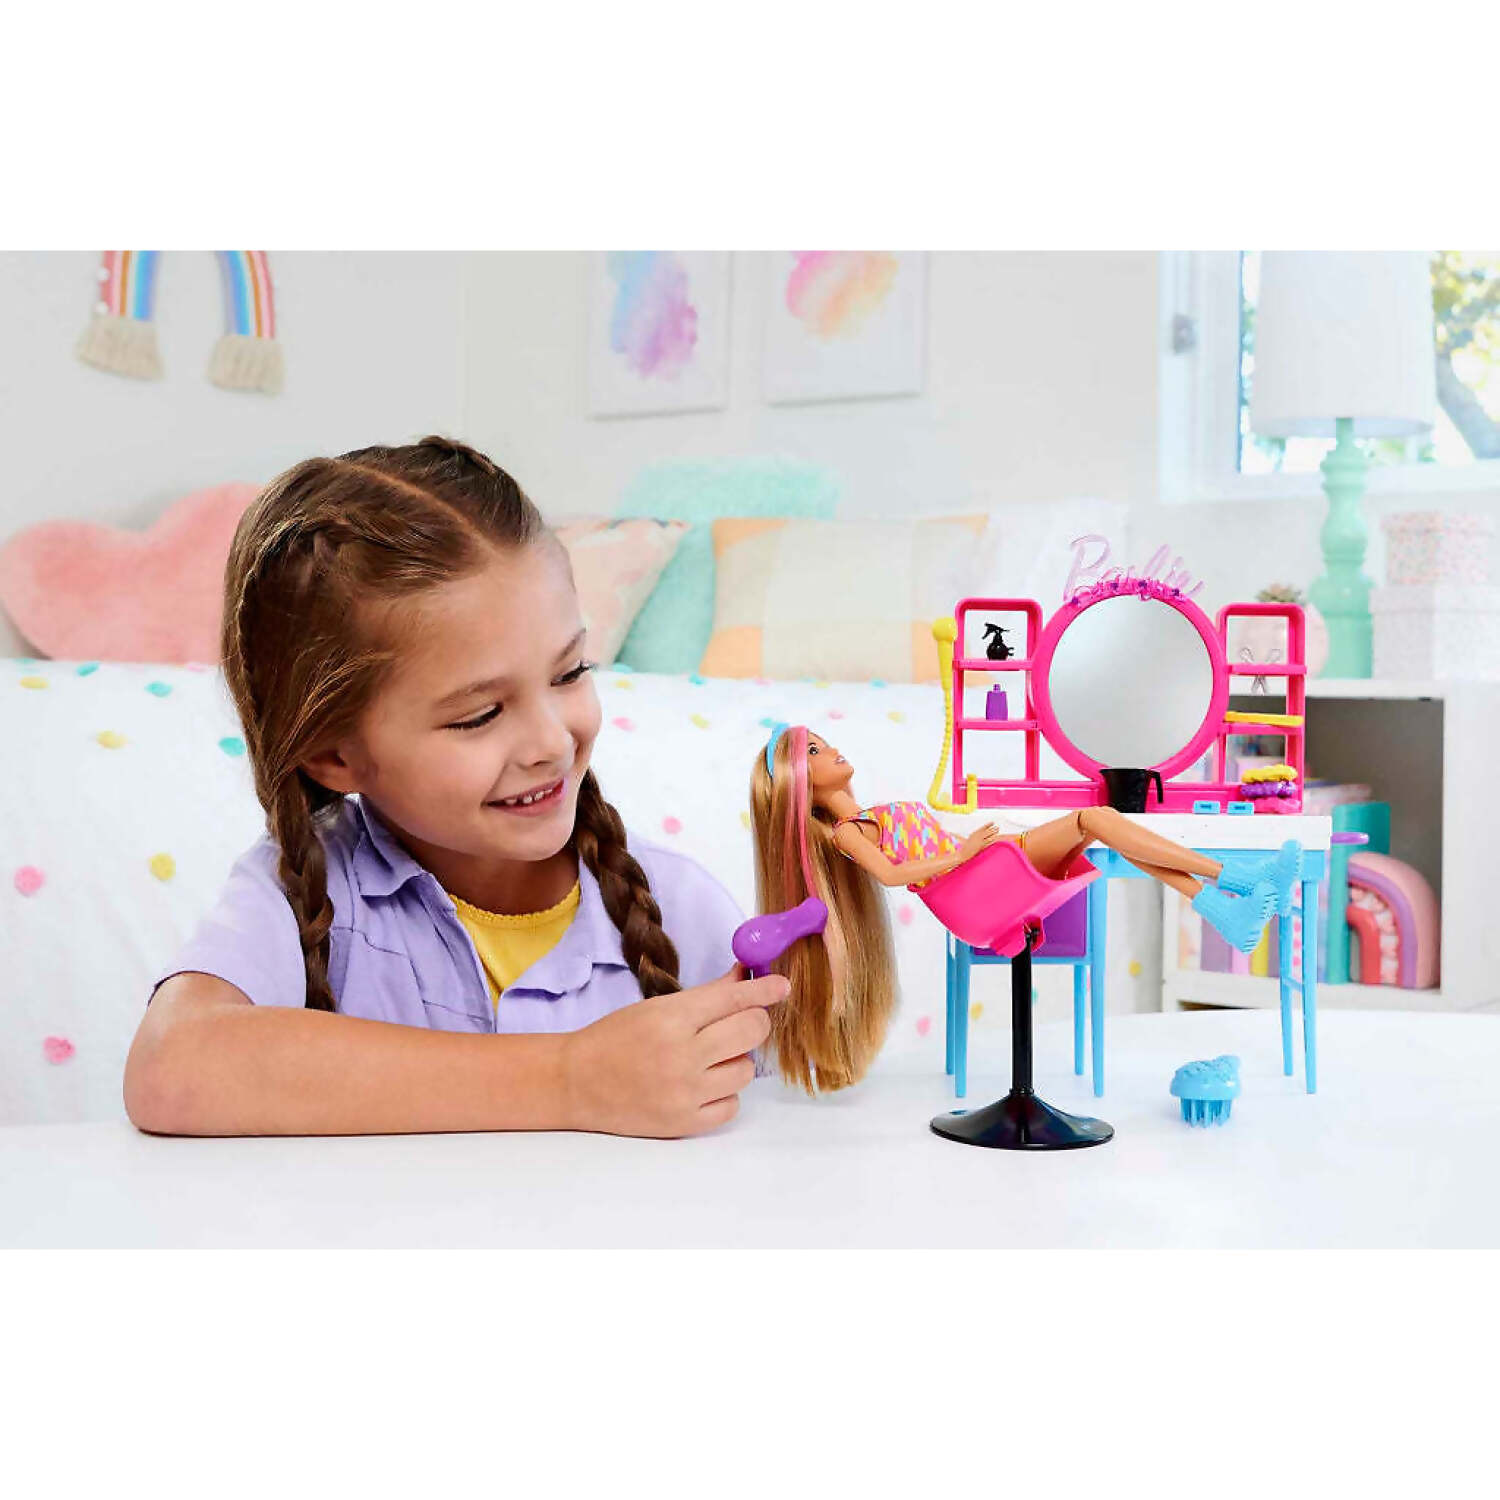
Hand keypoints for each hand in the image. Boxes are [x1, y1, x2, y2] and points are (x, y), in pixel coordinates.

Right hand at [559, 965, 788, 1137]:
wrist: (576, 1083)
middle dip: (752, 1022)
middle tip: (739, 1022)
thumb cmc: (615, 1038)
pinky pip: (732, 1105)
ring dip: (735, 1061)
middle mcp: (682, 1055)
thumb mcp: (657, 1007)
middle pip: (751, 1031)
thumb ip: (707, 995)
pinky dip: (723, 1093)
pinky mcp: (685, 1123)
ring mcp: (685, 1093)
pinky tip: (702, 1085)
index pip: (734, 999)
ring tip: (708, 1059)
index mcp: (671, 1018)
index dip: (764, 990)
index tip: (782, 986)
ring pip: (746, 1071)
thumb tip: (746, 977)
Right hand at [959, 823, 1001, 860]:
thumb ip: (964, 835)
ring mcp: (980, 841)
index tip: (992, 822)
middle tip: (997, 827)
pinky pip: (988, 841)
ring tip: (997, 830)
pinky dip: (992, 839)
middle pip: (987, 831)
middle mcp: (977, 836)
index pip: (983, 827)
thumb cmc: (965, 846)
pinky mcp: (982, 846)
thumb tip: (957, 833)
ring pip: (988, 835)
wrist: (964, 853)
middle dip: (992, 829)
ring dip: (993, 832)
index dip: (988, 824)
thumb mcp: (964, 839)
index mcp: (974, 833)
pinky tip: (995, 837)